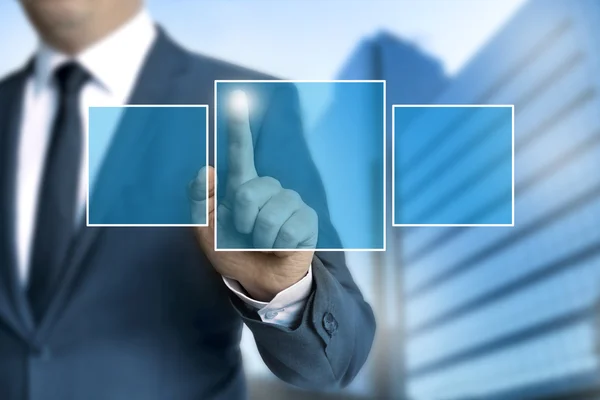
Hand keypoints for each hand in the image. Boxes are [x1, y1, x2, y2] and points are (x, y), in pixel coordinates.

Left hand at [189, 90, 317, 300]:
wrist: (257, 280)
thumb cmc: (231, 251)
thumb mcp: (205, 229)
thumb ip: (199, 201)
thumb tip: (206, 169)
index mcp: (243, 186)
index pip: (240, 152)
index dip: (238, 127)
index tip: (238, 98)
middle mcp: (269, 188)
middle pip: (249, 191)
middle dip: (241, 219)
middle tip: (246, 234)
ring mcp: (290, 202)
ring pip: (270, 212)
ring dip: (260, 236)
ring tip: (264, 243)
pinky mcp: (307, 220)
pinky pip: (288, 228)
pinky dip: (277, 245)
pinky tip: (281, 247)